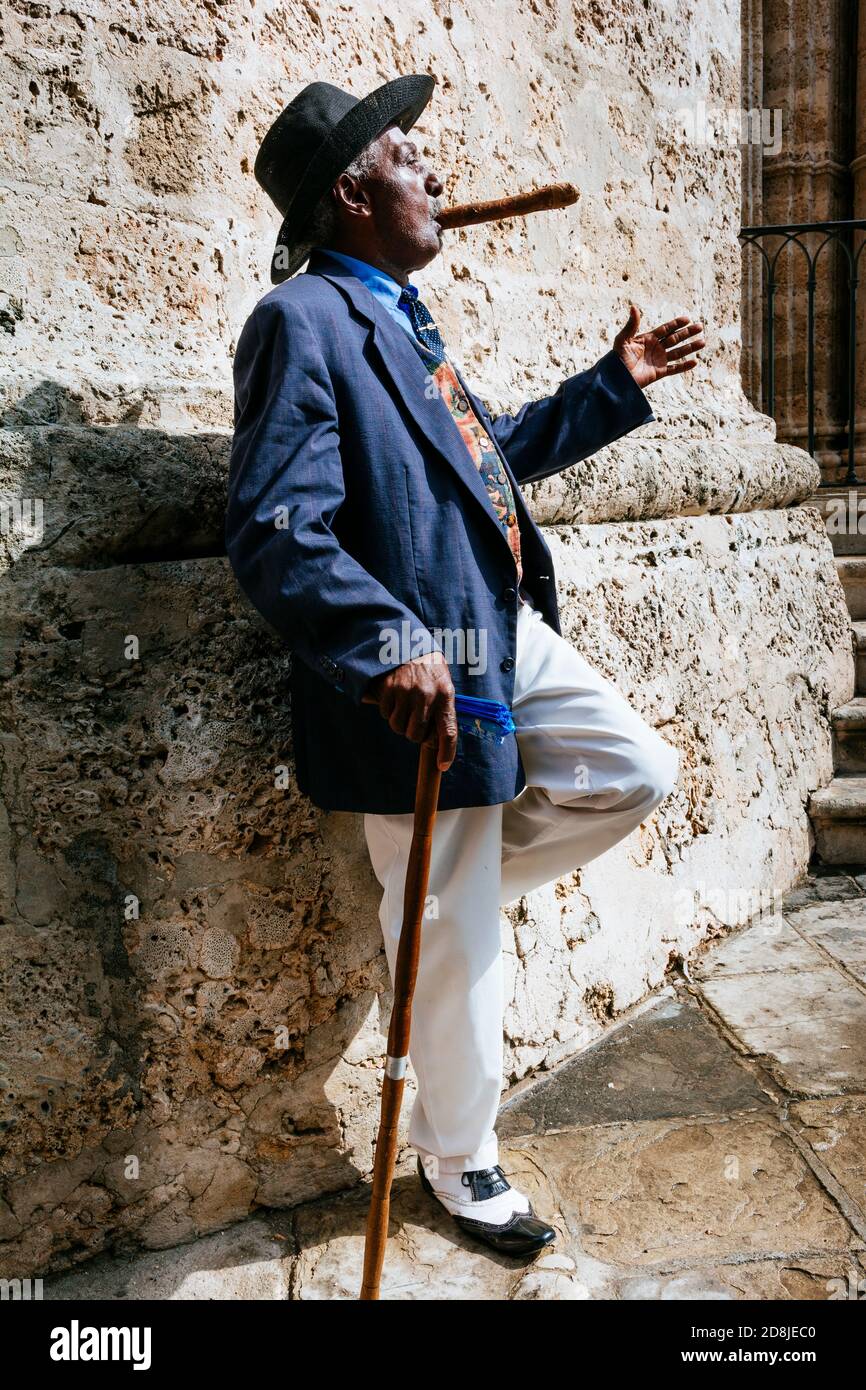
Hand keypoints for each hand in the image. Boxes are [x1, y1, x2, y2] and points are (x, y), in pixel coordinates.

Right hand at [361, 649, 457, 771]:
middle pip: (417, 735)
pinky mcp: (388, 689)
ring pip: (398, 727)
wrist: (405, 641)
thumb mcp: (443, 682)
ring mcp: (406, 692)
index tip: (443, 765)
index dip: (446, 752)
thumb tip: (438, 741)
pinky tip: (393, 697)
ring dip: (399, 723)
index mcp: (445, 694)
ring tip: (404, 706)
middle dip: (414, 733)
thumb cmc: (427, 667)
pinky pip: (385, 714)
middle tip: (414, 721)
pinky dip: (387, 710)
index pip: (449, 731)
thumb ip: (442, 709)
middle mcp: (426, 695)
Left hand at [613, 304, 705, 389]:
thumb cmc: (616, 358)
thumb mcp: (623, 340)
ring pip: (678, 352)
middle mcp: (655, 348)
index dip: (676, 324)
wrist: (615, 378)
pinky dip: (684, 366)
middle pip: (675, 339)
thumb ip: (631, 325)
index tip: (687, 319)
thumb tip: (634, 307)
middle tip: (700, 326)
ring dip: (690, 347)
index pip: (666, 329)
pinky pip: (674, 369)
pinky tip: (694, 362)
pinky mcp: (659, 373)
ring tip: (703, 342)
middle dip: (687, 333)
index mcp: (648, 339)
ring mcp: (658, 361)